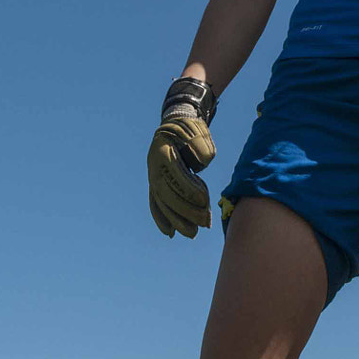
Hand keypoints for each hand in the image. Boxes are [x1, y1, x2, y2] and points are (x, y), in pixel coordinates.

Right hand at [148, 77, 217, 237]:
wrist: (175, 125)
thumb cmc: (190, 128)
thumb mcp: (198, 131)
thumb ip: (201, 146)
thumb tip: (199, 165)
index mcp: (162, 151)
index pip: (174, 174)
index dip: (188, 189)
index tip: (205, 200)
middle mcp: (153, 165)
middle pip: (167, 193)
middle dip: (186, 210)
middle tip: (205, 222)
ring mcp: (153, 176)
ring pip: (162, 202)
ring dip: (177, 220)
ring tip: (193, 233)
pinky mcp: (156, 184)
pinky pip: (156, 203)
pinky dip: (162, 218)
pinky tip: (171, 233)